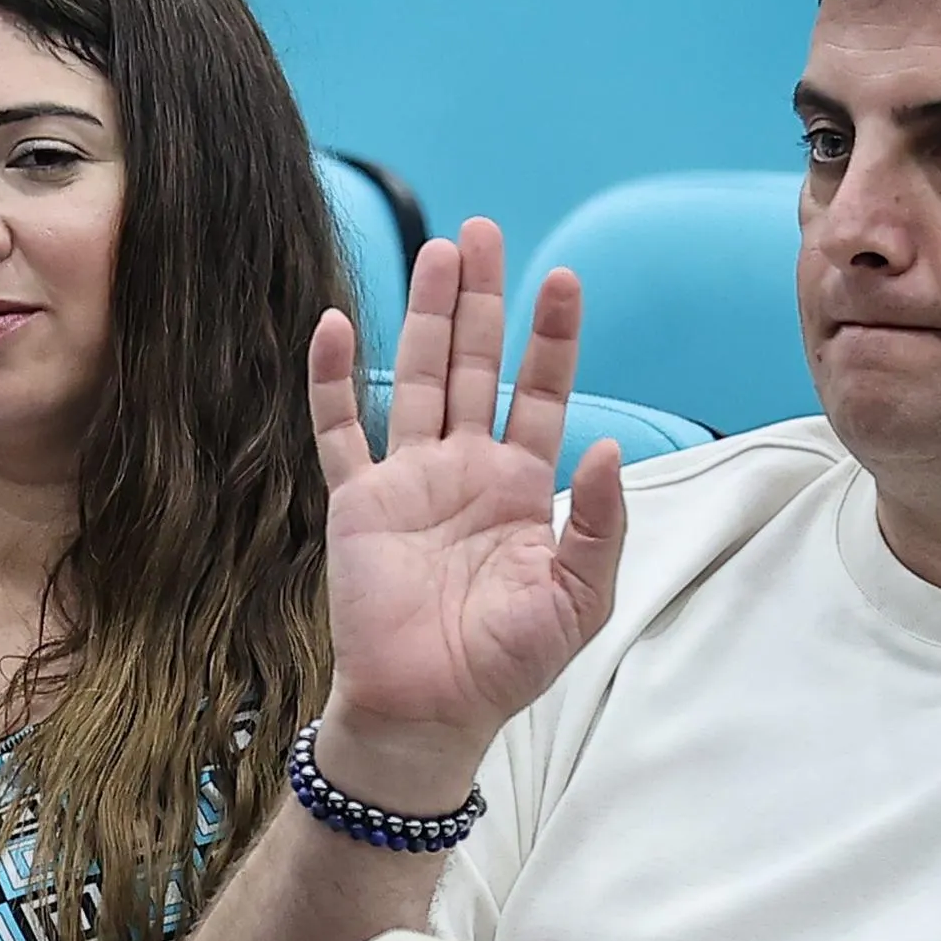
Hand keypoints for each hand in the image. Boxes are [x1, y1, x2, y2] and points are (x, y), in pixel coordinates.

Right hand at [308, 220, 627, 807]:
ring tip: (435, 251)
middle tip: (482, 232)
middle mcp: (464, 469)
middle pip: (475, 363)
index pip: (540, 393)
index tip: (562, 278)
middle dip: (482, 298)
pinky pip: (340, 429)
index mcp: (522, 487)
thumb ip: (597, 524)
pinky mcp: (356, 502)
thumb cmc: (506, 664)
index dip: (551, 337)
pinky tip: (337, 324)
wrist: (427, 709)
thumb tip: (605, 447)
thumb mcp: (578, 600)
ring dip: (424, 316)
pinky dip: (334, 378)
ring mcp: (408, 480)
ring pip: (415, 377)